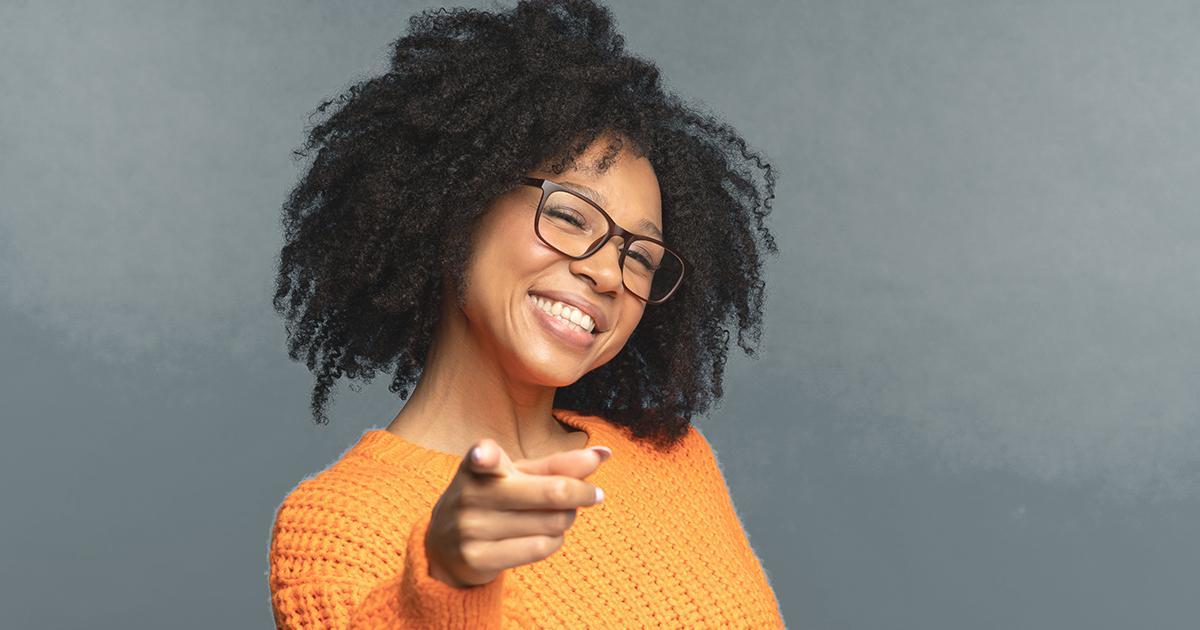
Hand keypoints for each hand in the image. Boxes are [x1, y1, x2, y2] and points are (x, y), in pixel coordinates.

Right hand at [424, 438, 611, 587]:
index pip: (483, 457)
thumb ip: (559, 465)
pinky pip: (539, 548)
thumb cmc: (494, 499)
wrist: (445, 546)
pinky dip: (555, 541)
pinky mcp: (477, 558)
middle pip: (551, 492)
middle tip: (594, 494)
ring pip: (551, 522)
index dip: (485, 456)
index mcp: (478, 464)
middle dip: (582, 493)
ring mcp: (471, 528)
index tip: (483, 456)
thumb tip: (606, 454)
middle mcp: (470, 494)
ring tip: (562, 516)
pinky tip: (550, 536)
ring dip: (568, 519)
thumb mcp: (518, 475)